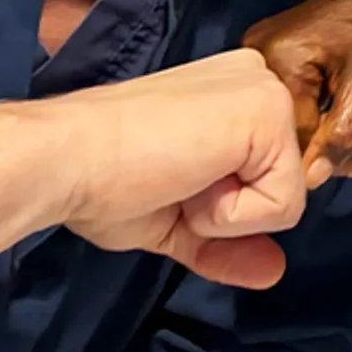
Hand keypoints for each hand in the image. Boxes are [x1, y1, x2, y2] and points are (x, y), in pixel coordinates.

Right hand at [17, 49, 311, 288]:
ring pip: (288, 198)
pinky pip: (283, 205)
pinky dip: (229, 215)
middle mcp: (258, 80)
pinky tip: (185, 178)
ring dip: (226, 215)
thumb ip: (228, 243)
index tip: (180, 182)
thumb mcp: (178, 222)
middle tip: (170, 180)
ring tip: (174, 177)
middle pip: (288, 187)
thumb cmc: (104, 182)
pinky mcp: (268, 114)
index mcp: (235, 94)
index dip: (238, 203)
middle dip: (230, 211)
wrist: (62, 161)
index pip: (276, 171)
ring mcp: (267, 92)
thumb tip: (273, 272)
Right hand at [249, 0, 351, 183]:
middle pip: (281, 121)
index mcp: (273, 55)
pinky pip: (291, 97)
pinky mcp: (281, 54)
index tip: (344, 173)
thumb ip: (340, 137)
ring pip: (287, 113)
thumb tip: (312, 179)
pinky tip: (341, 123)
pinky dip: (317, 114)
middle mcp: (259, 51)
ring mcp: (268, 50)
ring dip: (319, 132)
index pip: (284, 130)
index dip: (314, 158)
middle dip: (318, 147)